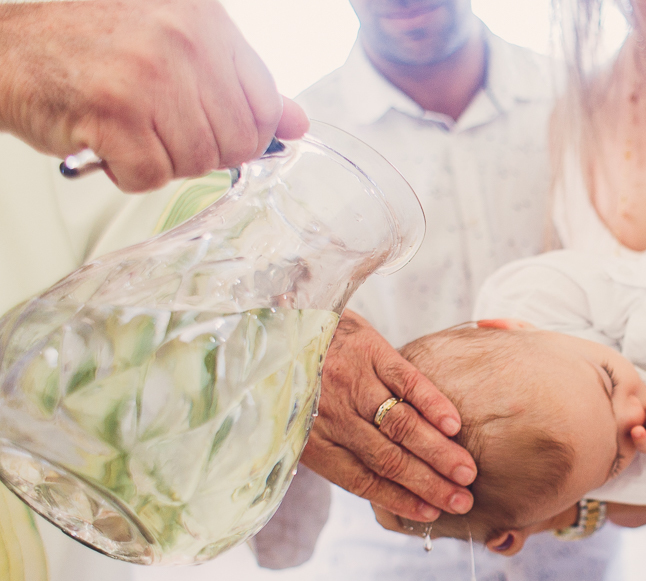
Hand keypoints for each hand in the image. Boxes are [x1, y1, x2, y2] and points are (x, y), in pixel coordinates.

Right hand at [0, 0, 308, 191]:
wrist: (6, 49)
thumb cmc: (90, 51)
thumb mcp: (177, 50)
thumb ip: (240, 83)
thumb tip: (296, 122)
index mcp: (205, 19)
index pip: (265, 103)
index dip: (243, 132)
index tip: (213, 129)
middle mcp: (182, 41)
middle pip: (237, 141)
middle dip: (201, 150)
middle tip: (159, 129)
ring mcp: (149, 77)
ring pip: (199, 162)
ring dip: (163, 162)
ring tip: (130, 130)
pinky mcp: (115, 114)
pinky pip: (152, 177)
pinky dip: (127, 174)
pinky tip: (106, 143)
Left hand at [301, 311, 475, 521]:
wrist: (285, 319)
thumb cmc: (298, 378)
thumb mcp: (302, 419)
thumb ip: (334, 449)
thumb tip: (380, 485)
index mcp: (313, 439)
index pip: (360, 479)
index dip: (398, 499)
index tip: (430, 514)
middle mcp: (333, 414)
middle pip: (387, 457)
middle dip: (429, 483)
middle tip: (462, 500)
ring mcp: (353, 381)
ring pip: (401, 425)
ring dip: (438, 452)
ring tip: (466, 472)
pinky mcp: (370, 350)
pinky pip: (407, 382)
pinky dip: (432, 405)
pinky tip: (453, 426)